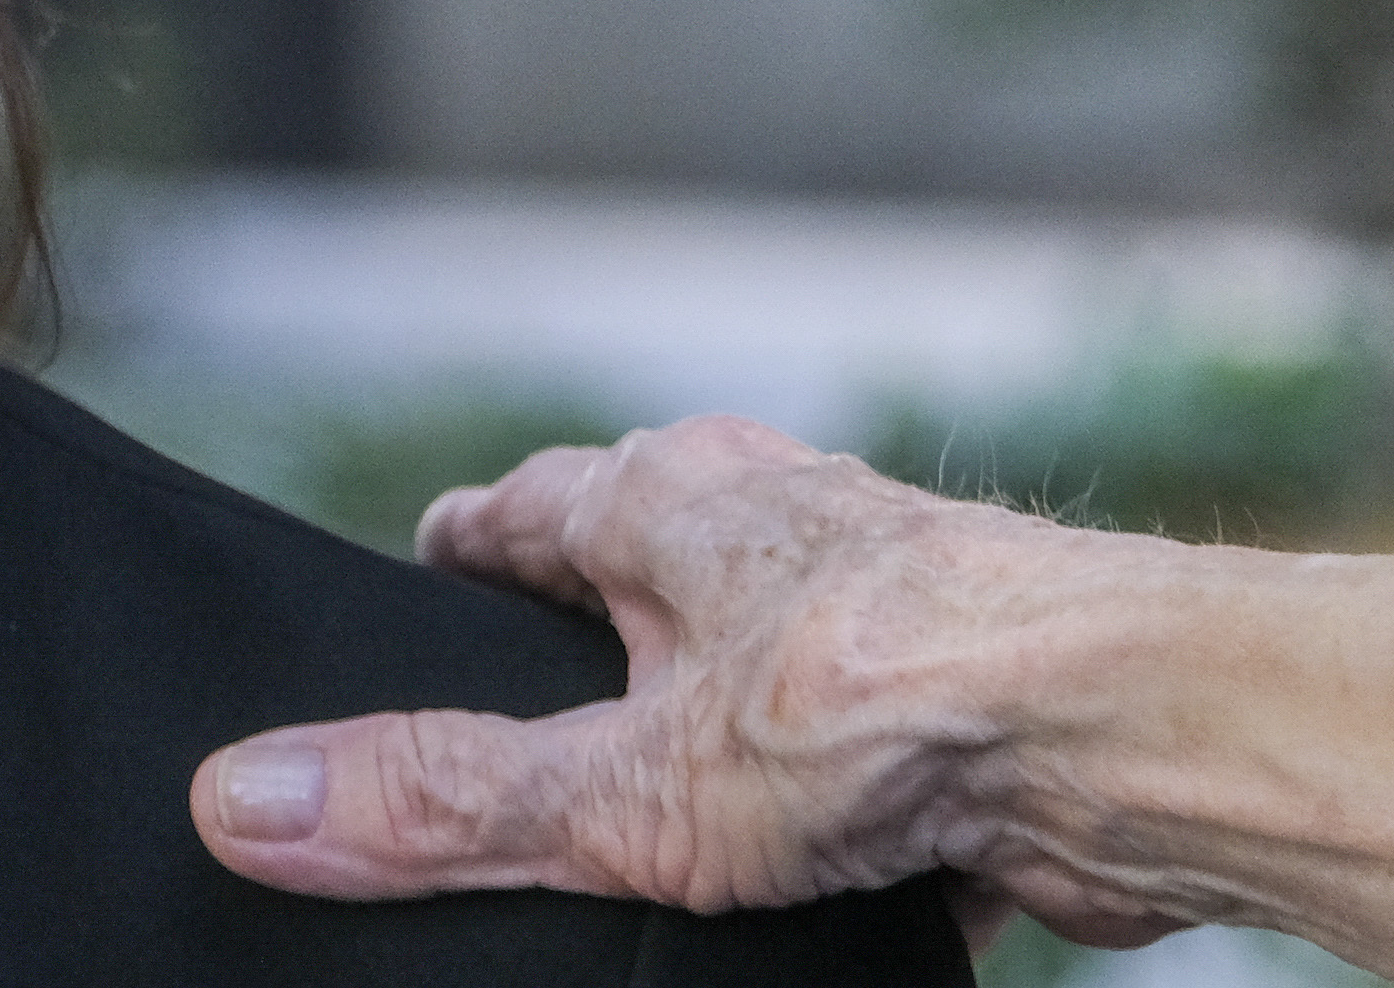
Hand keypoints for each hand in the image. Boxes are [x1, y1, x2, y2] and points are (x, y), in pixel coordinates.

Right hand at [188, 415, 1188, 949]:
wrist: (1152, 741)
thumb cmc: (901, 708)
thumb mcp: (622, 785)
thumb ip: (438, 802)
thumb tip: (241, 799)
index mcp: (665, 495)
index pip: (511, 512)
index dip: (451, 570)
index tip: (403, 616)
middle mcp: (773, 520)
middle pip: (633, 585)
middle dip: (582, 667)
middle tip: (524, 759)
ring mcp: (881, 602)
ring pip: (755, 672)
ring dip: (719, 747)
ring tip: (672, 844)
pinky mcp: (974, 700)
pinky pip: (868, 759)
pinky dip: (835, 821)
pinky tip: (821, 898)